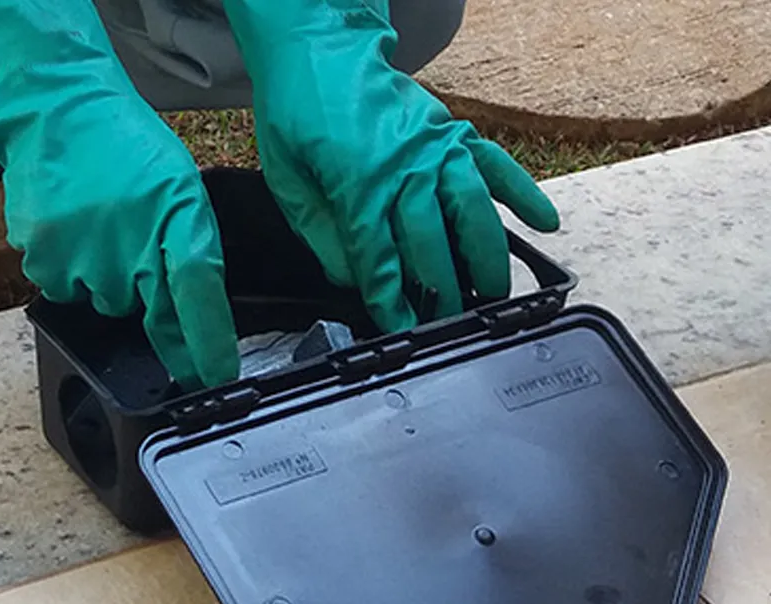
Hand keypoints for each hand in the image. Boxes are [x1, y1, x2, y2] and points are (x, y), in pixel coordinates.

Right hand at [0, 0, 239, 388]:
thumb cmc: (126, 148)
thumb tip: (197, 308)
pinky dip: (73, 272)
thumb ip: (192, 245)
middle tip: (135, 244)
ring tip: (102, 229)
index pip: (198, 296)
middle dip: (151, 298)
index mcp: (176, 221)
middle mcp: (130, 248)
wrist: (56, 111)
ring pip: (107, 304)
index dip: (208, 346)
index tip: (215, 378)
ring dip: (109, 281)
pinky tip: (75, 233)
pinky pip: (67, 291)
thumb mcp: (180, 187)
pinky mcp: (44, 261)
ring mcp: (83, 259)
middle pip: (148, 314)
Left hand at [225, 0, 559, 329]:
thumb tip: (352, 278)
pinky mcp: (454, 132)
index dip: (390, 299)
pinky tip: (545, 223)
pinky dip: (524, 193)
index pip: (379, 258)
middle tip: (452, 323)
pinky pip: (497, 166)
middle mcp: (406, 168)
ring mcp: (436, 149)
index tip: (401, 327)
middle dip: (443, 291)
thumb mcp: (289, 180)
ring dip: (488, 256)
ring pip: (473, 212)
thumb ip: (322, 234)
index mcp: (358, 183)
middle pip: (432, 244)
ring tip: (496, 292)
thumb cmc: (299, 112)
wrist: (321, 47)